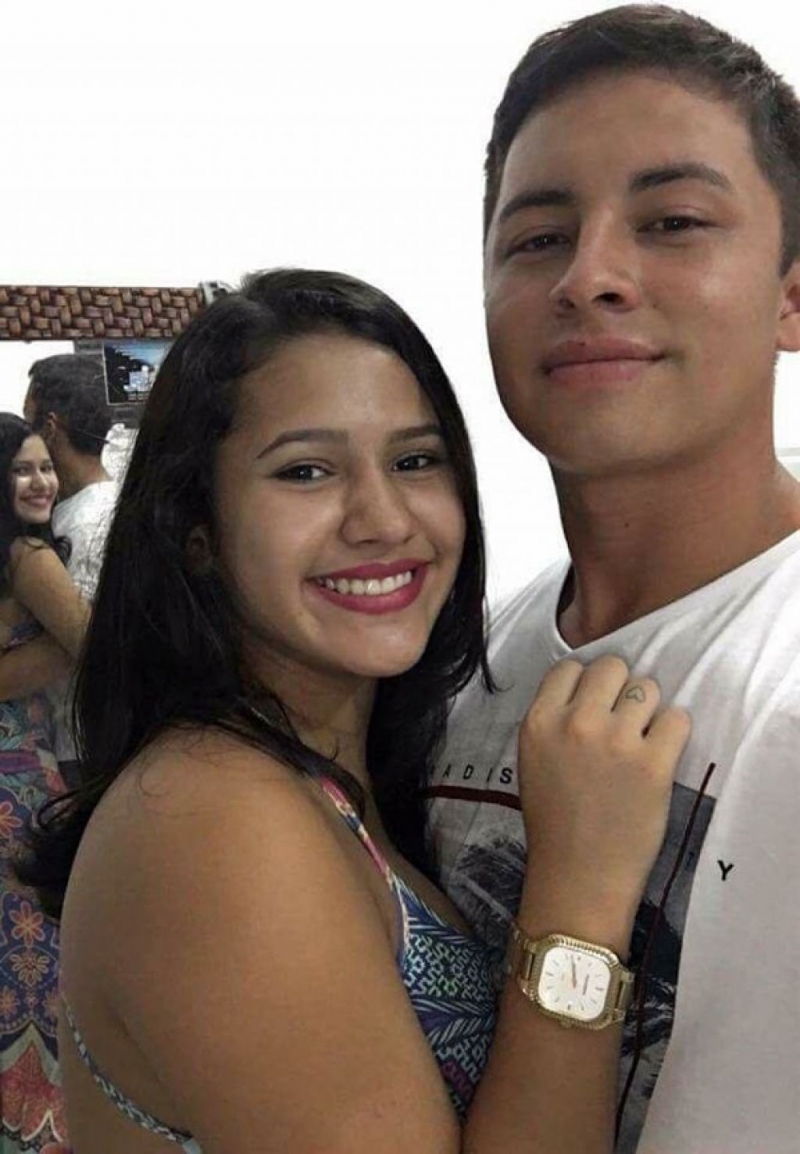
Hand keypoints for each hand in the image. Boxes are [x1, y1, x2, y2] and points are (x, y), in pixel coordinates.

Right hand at [517, 656, 690, 909]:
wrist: (578, 879)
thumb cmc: (554, 823)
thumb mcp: (534, 760)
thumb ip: (554, 720)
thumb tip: (591, 691)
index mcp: (539, 721)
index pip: (571, 667)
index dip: (587, 682)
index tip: (595, 704)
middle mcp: (576, 722)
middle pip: (613, 667)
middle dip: (621, 688)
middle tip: (624, 719)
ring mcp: (617, 741)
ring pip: (647, 687)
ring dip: (648, 710)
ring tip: (642, 740)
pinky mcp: (654, 763)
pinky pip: (677, 718)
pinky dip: (673, 732)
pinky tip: (661, 753)